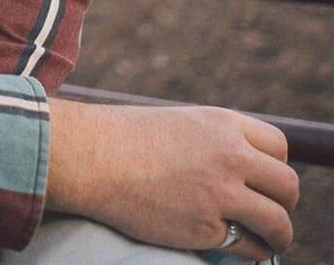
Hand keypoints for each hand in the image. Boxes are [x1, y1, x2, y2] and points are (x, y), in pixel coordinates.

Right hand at [46, 99, 298, 260]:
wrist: (89, 156)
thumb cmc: (123, 138)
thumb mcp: (176, 123)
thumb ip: (212, 141)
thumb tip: (239, 171)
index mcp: (221, 123)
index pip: (278, 148)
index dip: (274, 167)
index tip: (264, 181)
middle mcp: (230, 155)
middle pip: (287, 186)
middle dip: (283, 204)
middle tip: (269, 214)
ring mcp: (221, 193)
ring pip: (279, 224)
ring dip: (277, 236)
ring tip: (266, 241)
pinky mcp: (207, 228)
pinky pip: (249, 249)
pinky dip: (249, 252)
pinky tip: (233, 248)